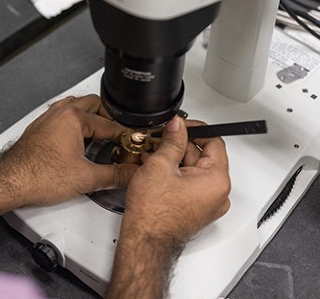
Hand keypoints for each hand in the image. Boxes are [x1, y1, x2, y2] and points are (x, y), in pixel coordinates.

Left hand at [0, 94, 137, 206]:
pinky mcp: (39, 129)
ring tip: (101, 135)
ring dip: (90, 117)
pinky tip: (78, 140)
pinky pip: (62, 116)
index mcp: (72, 118)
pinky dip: (75, 123)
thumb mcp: (86, 178)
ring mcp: (47, 119)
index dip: (125, 136)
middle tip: (119, 136)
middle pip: (93, 106)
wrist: (10, 183)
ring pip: (75, 107)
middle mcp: (58, 113)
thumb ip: (115, 175)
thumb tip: (132, 173)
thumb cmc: (38, 176)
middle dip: (109, 120)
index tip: (133, 145)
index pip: (109, 124)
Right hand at [106, 117, 230, 298]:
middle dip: (179, 146)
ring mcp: (208, 204)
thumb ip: (172, 140)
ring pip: (194, 170)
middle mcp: (218, 194)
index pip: (214, 142)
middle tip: (159, 140)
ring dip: (174, 160)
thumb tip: (177, 125)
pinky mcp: (197, 210)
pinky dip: (175, 175)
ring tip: (152, 156)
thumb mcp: (160, 165)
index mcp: (217, 180)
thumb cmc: (154, 213)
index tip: (180, 126)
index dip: (194, 130)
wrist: (146, 240)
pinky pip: (190, 185)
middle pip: (203, 156)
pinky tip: (155, 171)